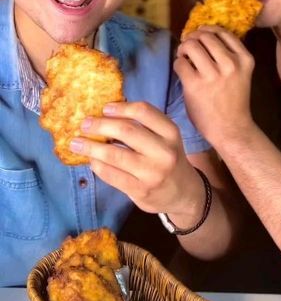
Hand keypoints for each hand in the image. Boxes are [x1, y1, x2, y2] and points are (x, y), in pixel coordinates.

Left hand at [69, 101, 203, 217]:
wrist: (184, 193)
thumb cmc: (168, 159)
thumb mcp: (165, 139)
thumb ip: (144, 127)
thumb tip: (105, 114)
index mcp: (170, 132)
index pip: (144, 111)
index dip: (120, 107)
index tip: (104, 108)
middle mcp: (164, 151)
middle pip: (126, 131)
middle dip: (100, 125)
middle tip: (84, 124)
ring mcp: (152, 173)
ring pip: (114, 154)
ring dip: (91, 147)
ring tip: (76, 143)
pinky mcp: (141, 190)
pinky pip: (111, 175)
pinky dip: (97, 166)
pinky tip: (91, 161)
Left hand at [174, 26, 254, 147]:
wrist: (231, 128)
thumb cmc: (233, 102)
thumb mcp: (240, 74)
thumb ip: (228, 56)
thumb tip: (202, 36)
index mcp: (244, 59)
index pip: (223, 32)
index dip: (207, 30)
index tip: (200, 36)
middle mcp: (230, 64)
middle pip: (205, 36)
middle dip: (193, 38)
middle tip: (188, 47)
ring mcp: (213, 74)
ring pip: (191, 45)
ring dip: (183, 49)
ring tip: (184, 57)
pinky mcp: (195, 85)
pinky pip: (180, 63)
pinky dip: (178, 64)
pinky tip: (182, 72)